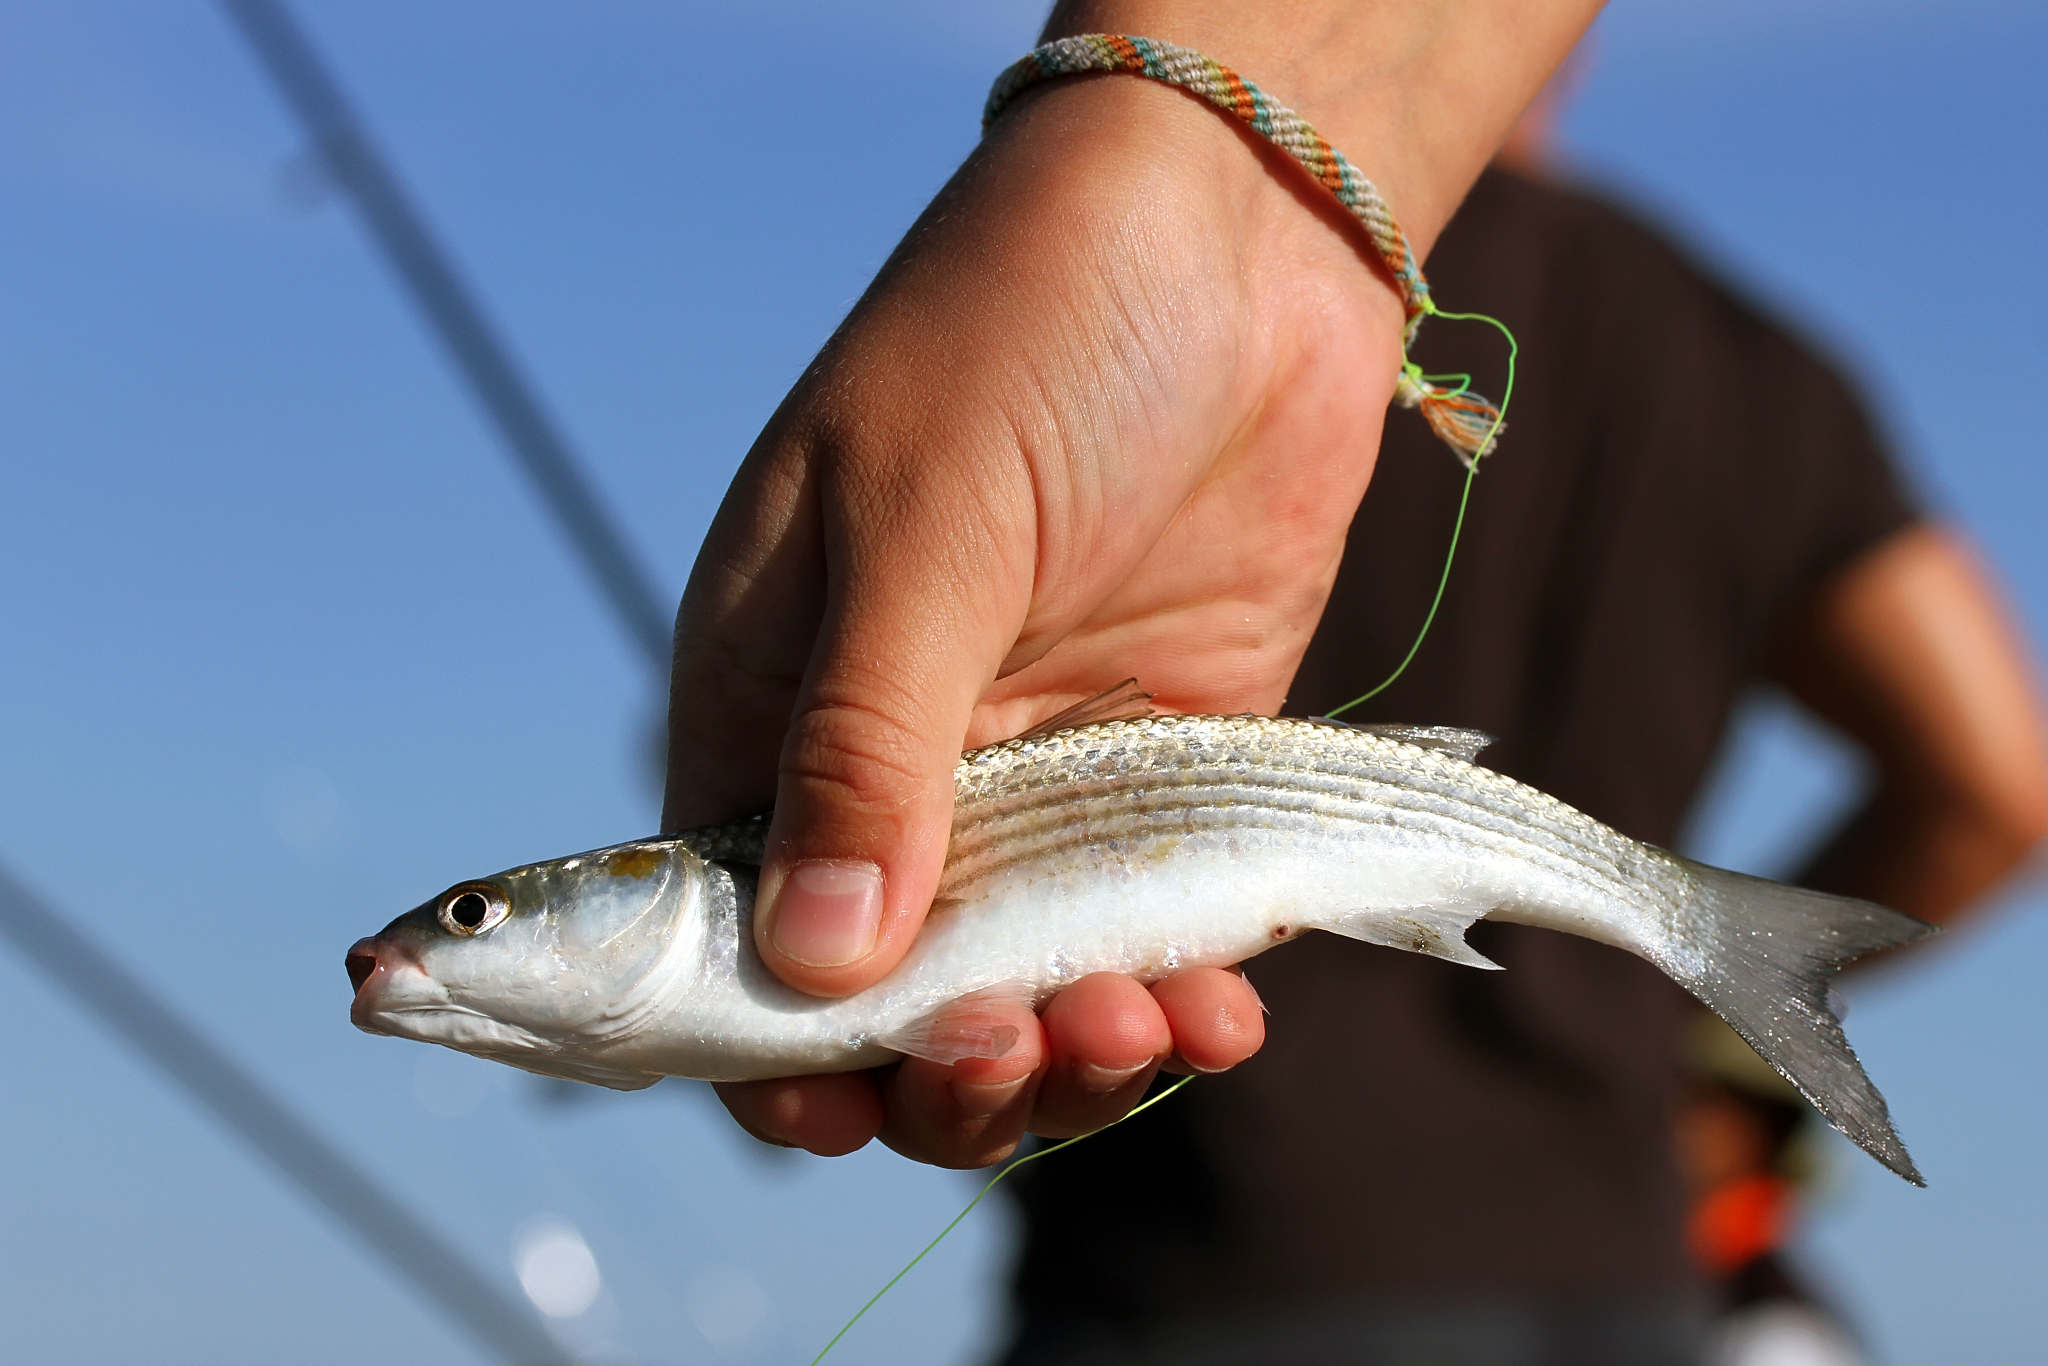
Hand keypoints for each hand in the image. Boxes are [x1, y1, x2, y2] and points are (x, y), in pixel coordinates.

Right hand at [663, 72, 1399, 1165]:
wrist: (1234, 234)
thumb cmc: (1028, 332)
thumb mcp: (918, 526)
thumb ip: (866, 744)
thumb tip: (812, 966)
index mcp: (770, 702)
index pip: (731, 930)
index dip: (769, 1042)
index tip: (840, 1102)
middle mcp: (895, 764)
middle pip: (887, 999)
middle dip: (946, 1066)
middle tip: (1017, 1043)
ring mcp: (1037, 778)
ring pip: (1029, 991)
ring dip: (1073, 1054)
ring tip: (1139, 1024)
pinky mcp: (1168, 775)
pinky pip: (1157, 933)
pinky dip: (1180, 997)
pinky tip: (1216, 1007)